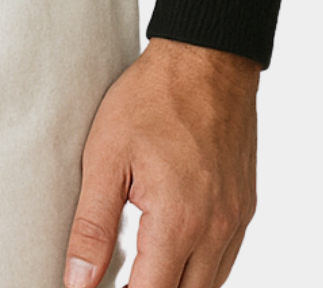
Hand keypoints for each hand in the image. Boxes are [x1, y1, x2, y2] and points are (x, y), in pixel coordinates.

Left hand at [64, 35, 259, 287]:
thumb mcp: (105, 156)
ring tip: (139, 273)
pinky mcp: (245, 207)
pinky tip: (171, 256)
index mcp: (179, 222)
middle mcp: (216, 230)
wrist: (207, 57)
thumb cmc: (153, 98)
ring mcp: (236, 220)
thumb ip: (92, 226)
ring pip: (209, 286)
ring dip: (176, 286)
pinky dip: (199, 270)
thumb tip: (77, 282)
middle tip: (116, 281)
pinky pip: (224, 260)